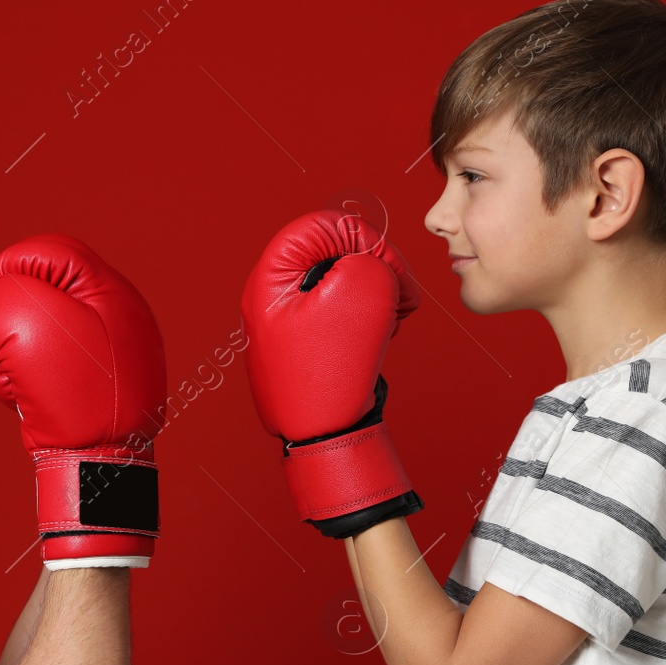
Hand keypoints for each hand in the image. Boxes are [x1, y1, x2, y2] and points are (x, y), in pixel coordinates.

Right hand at [0, 234, 166, 567]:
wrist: (102, 460)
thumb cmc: (69, 395)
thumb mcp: (24, 325)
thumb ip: (6, 288)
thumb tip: (3, 284)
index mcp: (108, 288)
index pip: (48, 251)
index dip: (10, 269)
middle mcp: (122, 309)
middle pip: (52, 285)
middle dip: (20, 309)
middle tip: (7, 343)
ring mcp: (120, 341)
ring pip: (57, 321)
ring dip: (31, 340)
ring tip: (25, 372)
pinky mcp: (112, 370)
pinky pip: (68, 355)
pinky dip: (48, 366)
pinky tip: (43, 389)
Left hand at [240, 209, 422, 537]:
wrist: (321, 440)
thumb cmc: (329, 379)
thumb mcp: (361, 297)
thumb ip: (370, 260)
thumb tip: (369, 263)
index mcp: (270, 278)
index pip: (320, 225)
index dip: (364, 238)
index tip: (389, 270)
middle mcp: (270, 295)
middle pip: (330, 250)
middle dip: (371, 267)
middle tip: (395, 295)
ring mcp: (284, 319)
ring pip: (338, 280)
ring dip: (370, 292)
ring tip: (384, 320)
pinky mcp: (302, 340)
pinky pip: (336, 309)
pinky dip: (361, 315)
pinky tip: (373, 336)